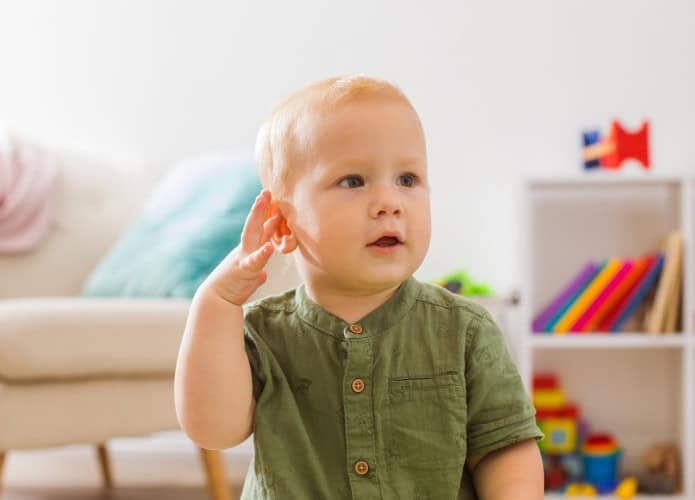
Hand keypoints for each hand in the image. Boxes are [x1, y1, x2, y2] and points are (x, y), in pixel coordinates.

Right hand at [202, 190, 281, 305]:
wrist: (216, 300)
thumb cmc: (232, 288)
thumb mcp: (248, 278)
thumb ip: (256, 272)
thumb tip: (263, 275)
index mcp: (249, 250)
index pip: (259, 229)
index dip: (266, 214)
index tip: (271, 199)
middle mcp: (246, 250)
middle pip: (254, 225)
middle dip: (261, 208)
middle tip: (267, 191)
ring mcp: (244, 258)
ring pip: (253, 235)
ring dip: (260, 219)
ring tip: (267, 207)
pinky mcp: (244, 271)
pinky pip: (255, 261)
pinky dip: (262, 254)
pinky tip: (270, 247)